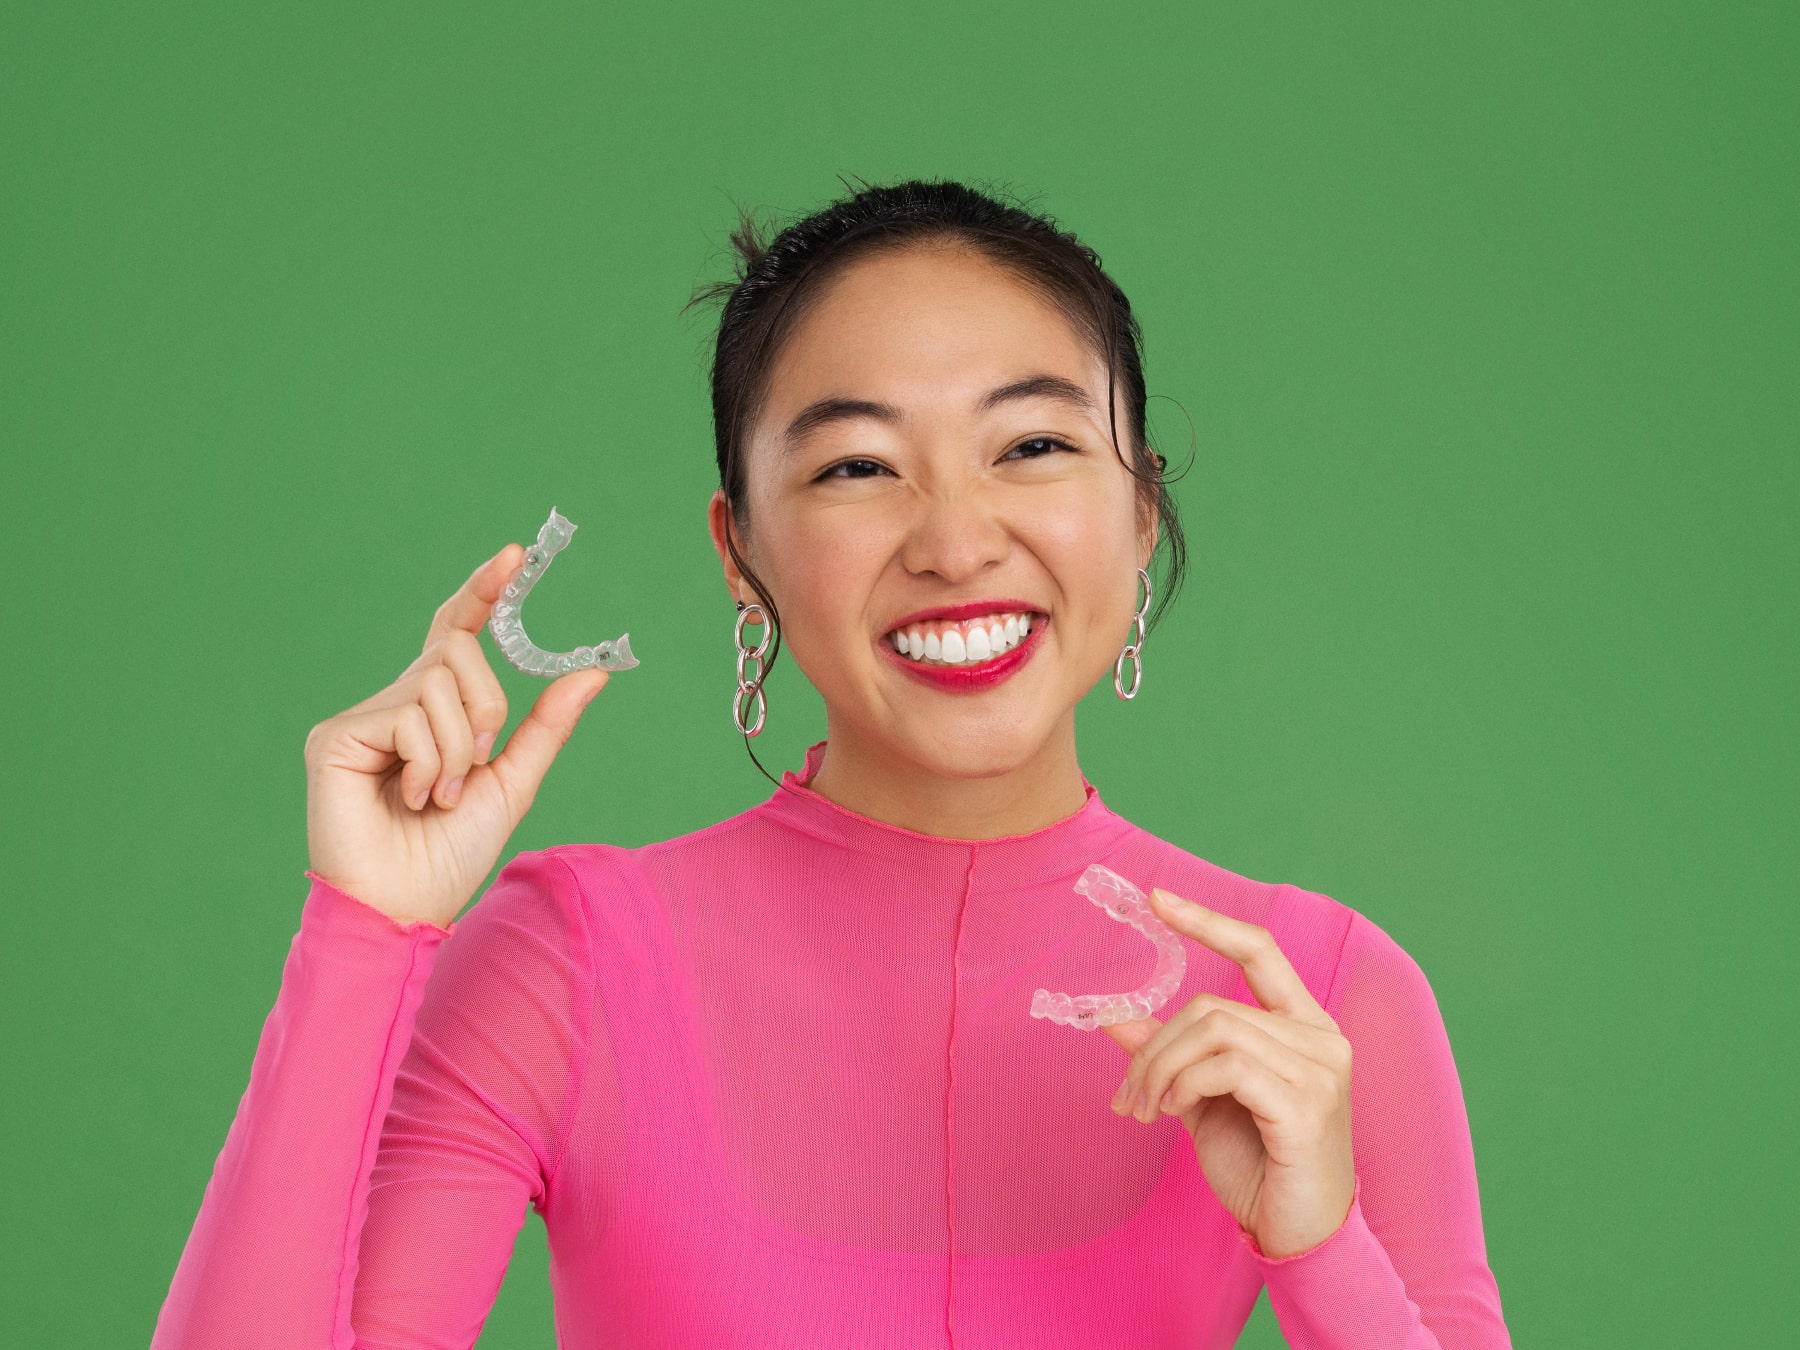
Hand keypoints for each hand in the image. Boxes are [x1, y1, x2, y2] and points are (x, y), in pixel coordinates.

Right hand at [302, 543, 608, 928]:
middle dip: (486, 707)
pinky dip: (428, 765)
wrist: (408, 905)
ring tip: (439, 797)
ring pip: (436, 683)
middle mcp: (396, 700)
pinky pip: (406, 716)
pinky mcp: (335, 736)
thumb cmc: (452, 852)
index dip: (483, 591)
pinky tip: (412, 799)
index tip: (517, 554)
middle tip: (475, 765)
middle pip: (458, 650)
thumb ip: (547, 726)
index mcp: (436, 708)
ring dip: (457, 751)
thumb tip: (595, 671)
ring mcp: (363, 717)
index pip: (457, 630)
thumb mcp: (513, 781)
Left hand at [1103, 887, 1355, 1258]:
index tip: (1156, 900)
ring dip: (1161, 1068)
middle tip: (1128, 1094)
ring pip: (1214, 1031)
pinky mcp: (1308, 1104)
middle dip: (1155, 1045)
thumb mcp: (1202, 1100)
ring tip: (1144, 1108)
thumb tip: (1114, 1018)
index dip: (1207, 921)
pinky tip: (1174, 1111)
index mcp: (1304, 1026)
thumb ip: (1169, 1055)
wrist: (1300, 1236)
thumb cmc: (1259, 1166)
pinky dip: (1186, 1083)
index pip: (1260, 950)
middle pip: (1213, 1005)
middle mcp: (1321, 1039)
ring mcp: (1322, 1070)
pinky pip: (1227, 1067)